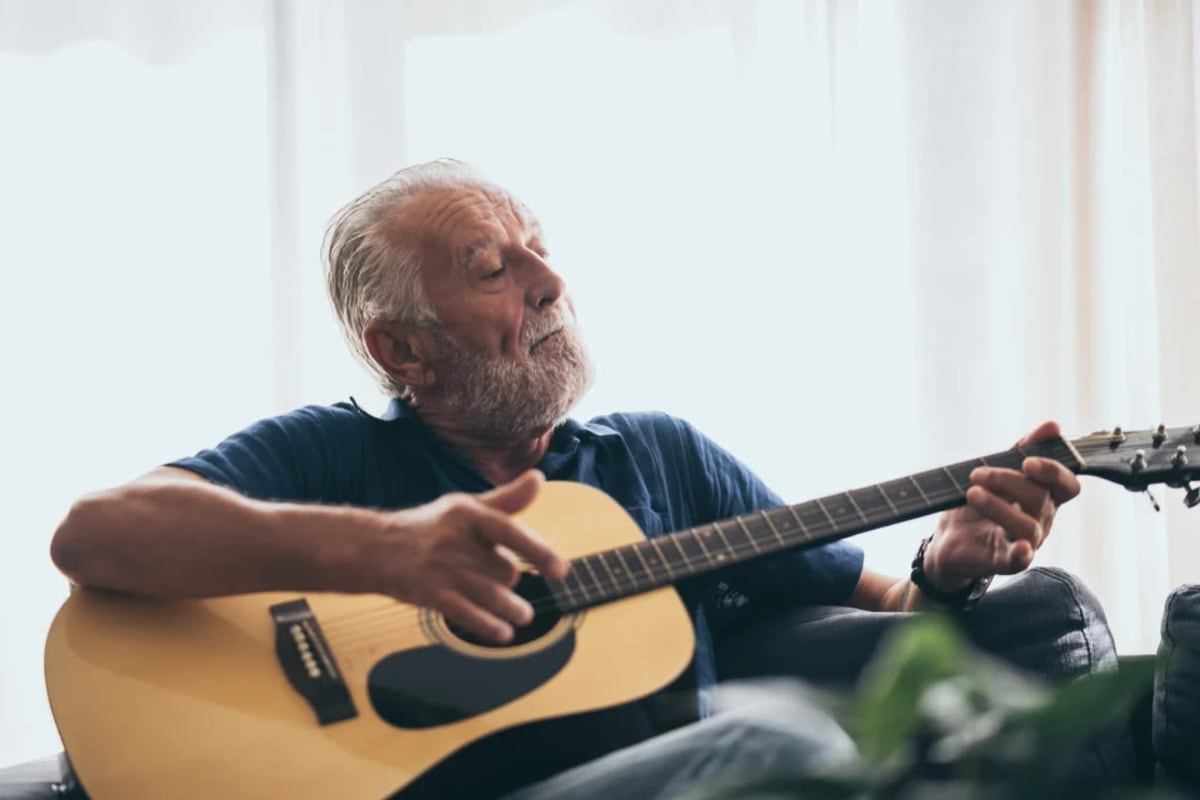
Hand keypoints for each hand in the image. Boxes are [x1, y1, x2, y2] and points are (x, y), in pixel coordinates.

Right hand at [374, 470, 567, 642]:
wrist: (375, 548)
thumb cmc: (429, 527)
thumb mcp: (465, 507)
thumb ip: (505, 499)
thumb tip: (539, 478)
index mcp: (467, 513)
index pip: (510, 532)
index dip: (538, 551)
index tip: (560, 570)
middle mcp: (455, 540)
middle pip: (505, 570)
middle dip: (508, 578)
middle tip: (497, 577)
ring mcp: (442, 569)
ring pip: (494, 595)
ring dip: (513, 609)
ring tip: (522, 614)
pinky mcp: (431, 594)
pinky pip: (470, 615)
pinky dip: (490, 627)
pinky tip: (504, 632)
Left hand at [923, 421, 1080, 591]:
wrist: (950, 538)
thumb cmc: (979, 503)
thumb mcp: (997, 471)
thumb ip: (1023, 449)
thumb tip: (1053, 426)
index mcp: (1043, 497)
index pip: (1067, 485)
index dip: (1054, 472)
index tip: (1027, 461)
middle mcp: (1041, 520)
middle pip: (1040, 499)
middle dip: (1007, 481)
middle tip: (977, 474)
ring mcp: (1026, 541)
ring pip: (1029, 525)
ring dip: (999, 506)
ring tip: (972, 494)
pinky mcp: (1005, 561)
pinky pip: (1021, 560)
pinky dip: (1021, 553)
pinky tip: (1018, 546)